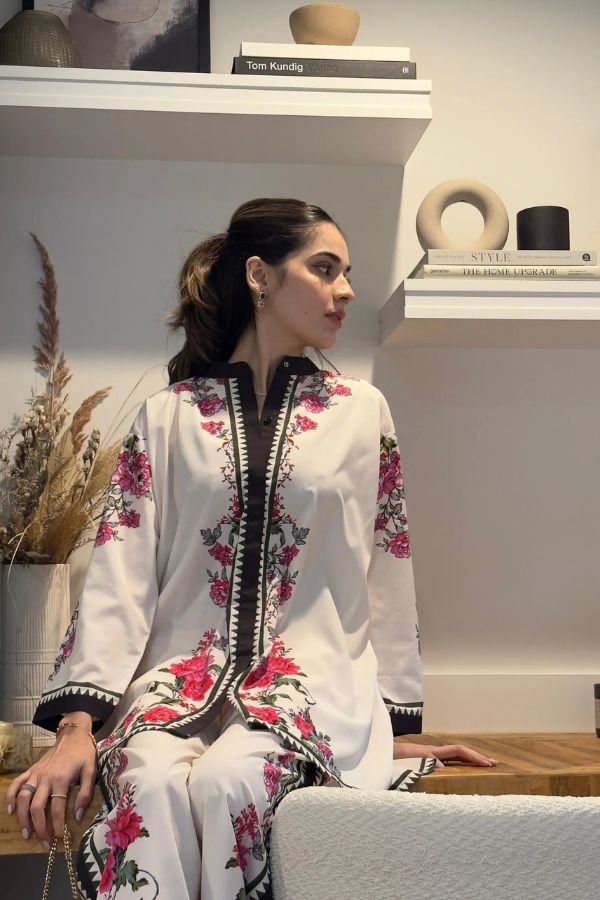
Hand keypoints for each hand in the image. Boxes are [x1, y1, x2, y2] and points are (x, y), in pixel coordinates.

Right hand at [5, 718, 96, 847]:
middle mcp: (46, 778)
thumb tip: (77, 816)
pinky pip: (17, 784)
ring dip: (23, 818)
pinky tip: (11, 810)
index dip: (57, 826)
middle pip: (37, 807)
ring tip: (26, 834)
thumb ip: (85, 793)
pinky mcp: (30, 770)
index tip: (60, 839)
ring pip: (24, 799)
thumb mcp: (91, 770)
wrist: (73, 734)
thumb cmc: (84, 753)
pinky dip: (11, 797)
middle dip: (39, 828)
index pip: (57, 809)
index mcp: (62, 779)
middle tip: (44, 843)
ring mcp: (36, 774)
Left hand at [393, 740, 496, 768]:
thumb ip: (420, 763)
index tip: (487, 764)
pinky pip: (443, 762)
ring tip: (481, 768)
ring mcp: (426, 756)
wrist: (374, 755)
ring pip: (451, 756)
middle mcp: (430, 752)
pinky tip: (458, 773)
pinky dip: (455, 765)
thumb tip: (441, 765)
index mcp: (429, 752)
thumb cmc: (388, 760)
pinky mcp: (421, 762)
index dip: (473, 757)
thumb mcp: (404, 762)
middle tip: (492, 764)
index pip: (457, 751)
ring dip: (466, 761)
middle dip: (475, 757)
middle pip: (458, 752)